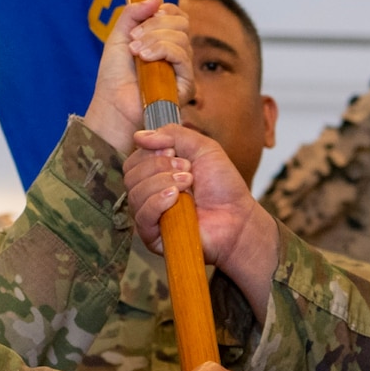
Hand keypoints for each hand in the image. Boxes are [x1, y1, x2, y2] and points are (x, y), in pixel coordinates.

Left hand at [81, 0, 192, 153]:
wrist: (112, 105)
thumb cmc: (114, 77)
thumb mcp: (118, 37)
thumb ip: (133, 14)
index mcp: (165, 42)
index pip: (178, 16)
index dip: (164, 10)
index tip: (143, 19)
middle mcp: (178, 55)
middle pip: (182, 23)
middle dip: (155, 25)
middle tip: (133, 38)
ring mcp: (183, 70)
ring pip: (181, 37)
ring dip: (155, 38)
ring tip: (135, 51)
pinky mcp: (186, 85)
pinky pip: (182, 56)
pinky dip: (162, 50)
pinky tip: (144, 58)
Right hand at [126, 125, 279, 319]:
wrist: (238, 217)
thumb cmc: (223, 186)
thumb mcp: (202, 147)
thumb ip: (172, 134)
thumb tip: (138, 136)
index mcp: (155, 174)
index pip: (134, 159)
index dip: (151, 152)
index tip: (175, 152)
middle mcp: (148, 194)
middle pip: (131, 174)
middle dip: (159, 166)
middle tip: (187, 171)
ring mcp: (149, 215)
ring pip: (135, 192)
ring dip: (163, 182)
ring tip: (189, 183)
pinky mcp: (153, 236)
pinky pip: (142, 215)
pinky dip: (157, 201)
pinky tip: (176, 197)